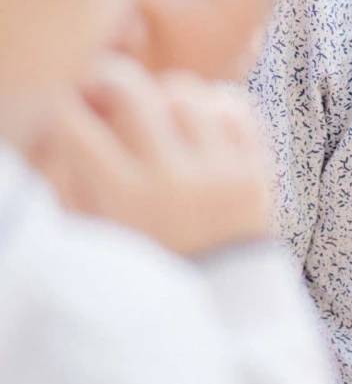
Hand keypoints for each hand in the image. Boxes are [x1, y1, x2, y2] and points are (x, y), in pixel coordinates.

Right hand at [30, 53, 274, 256]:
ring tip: (159, 113)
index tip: (70, 103)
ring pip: (187, 93)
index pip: (79, 129)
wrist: (221, 302)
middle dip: (111, 80)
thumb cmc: (149, 262)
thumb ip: (80, 179)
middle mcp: (174, 181)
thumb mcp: (100, 233)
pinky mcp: (256, 170)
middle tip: (109, 91)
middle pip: (133, 93)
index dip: (64, 103)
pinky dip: (214, 104)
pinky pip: (236, 108)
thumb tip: (73, 118)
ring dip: (165, 95)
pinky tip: (199, 123)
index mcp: (125, 201)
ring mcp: (220, 173)